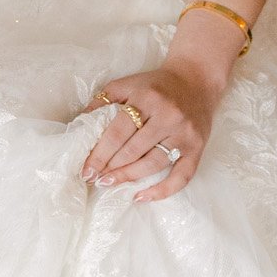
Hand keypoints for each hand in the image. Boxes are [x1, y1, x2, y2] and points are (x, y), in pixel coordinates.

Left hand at [80, 61, 225, 203]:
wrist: (197, 79)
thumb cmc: (157, 85)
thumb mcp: (128, 84)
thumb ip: (104, 100)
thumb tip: (80, 123)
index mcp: (147, 98)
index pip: (118, 133)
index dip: (100, 154)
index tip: (87, 170)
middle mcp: (167, 116)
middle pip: (133, 150)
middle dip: (110, 168)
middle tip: (95, 179)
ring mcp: (184, 133)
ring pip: (153, 164)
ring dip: (128, 177)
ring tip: (110, 184)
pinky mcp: (197, 147)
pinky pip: (182, 176)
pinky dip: (163, 191)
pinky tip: (142, 196)